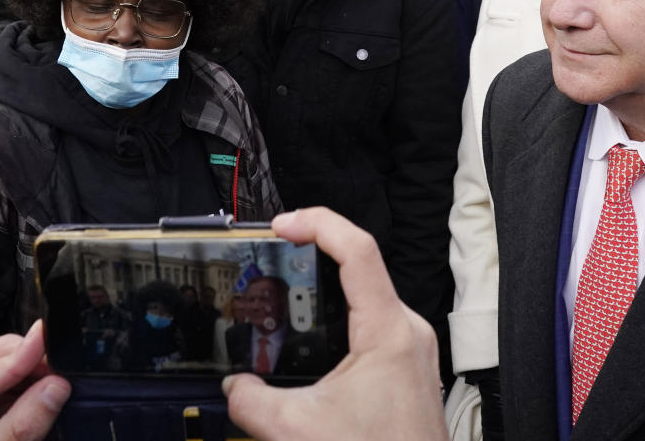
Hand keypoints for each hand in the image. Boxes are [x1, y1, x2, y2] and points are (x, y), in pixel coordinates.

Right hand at [223, 207, 448, 440]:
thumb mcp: (297, 431)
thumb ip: (251, 402)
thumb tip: (234, 386)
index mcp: (388, 331)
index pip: (357, 250)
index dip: (318, 224)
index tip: (282, 225)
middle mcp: (406, 330)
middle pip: (360, 266)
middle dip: (314, 252)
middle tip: (276, 248)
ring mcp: (410, 347)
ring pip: (365, 294)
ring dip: (325, 287)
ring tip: (286, 285)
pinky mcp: (406, 365)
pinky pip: (370, 321)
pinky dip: (337, 315)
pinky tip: (312, 332)